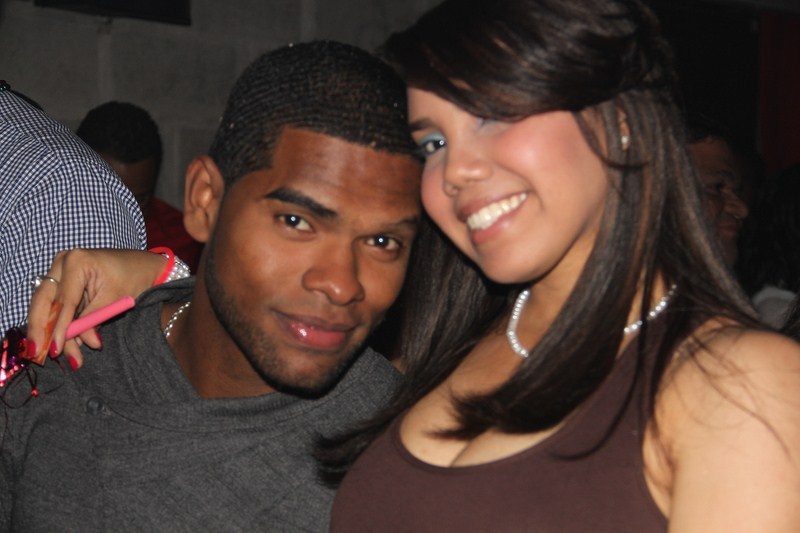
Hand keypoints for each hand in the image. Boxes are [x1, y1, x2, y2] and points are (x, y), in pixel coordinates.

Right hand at [26, 249, 166, 367]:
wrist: (142, 265)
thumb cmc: (133, 276)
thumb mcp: (116, 298)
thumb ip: (95, 319)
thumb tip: (85, 342)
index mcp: (76, 262)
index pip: (63, 300)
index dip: (58, 327)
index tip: (55, 349)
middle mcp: (62, 264)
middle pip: (43, 301)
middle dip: (39, 330)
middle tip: (38, 354)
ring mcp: (59, 272)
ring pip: (46, 307)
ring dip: (50, 333)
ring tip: (60, 356)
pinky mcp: (62, 283)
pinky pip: (55, 307)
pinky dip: (58, 327)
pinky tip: (63, 345)